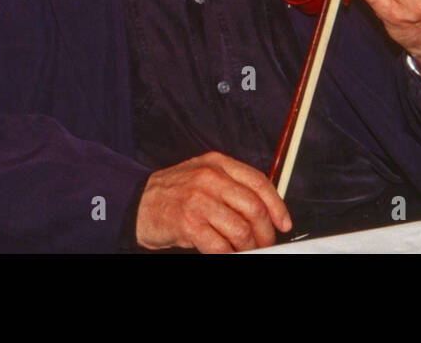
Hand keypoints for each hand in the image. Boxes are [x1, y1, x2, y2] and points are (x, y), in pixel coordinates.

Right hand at [135, 151, 291, 252]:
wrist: (137, 203)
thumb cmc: (174, 192)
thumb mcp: (203, 175)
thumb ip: (231, 185)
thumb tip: (264, 208)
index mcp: (218, 163)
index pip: (259, 182)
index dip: (277, 206)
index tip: (283, 223)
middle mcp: (210, 178)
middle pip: (254, 208)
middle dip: (265, 232)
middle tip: (264, 244)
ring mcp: (198, 200)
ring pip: (240, 230)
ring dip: (248, 248)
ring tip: (245, 252)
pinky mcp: (188, 223)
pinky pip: (220, 247)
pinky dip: (229, 256)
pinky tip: (228, 255)